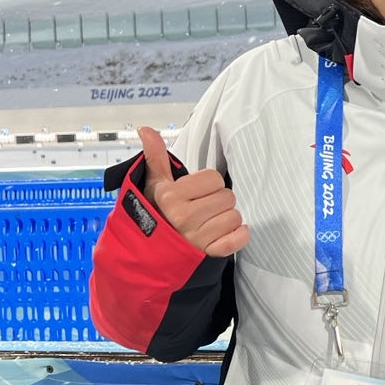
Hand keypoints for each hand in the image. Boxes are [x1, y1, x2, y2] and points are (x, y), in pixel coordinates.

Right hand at [138, 125, 249, 257]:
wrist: (148, 253)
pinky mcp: (209, 253)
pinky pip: (238, 239)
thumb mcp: (154, 186)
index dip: (209, 184)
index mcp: (172, 197)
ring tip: (210, 222)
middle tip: (204, 207)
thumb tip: (146, 130)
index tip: (197, 192)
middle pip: (228, 197)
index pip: (214, 178)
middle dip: (219, 201)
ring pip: (235, 217)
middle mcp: (184, 217)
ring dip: (227, 219)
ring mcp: (198, 238)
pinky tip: (224, 234)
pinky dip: (237, 236)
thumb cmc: (156, 216)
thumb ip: (155, 157)